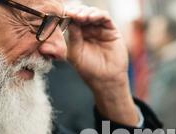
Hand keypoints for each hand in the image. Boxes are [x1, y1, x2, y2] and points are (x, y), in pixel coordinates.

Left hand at [65, 5, 137, 125]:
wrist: (105, 80)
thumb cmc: (89, 69)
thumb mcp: (76, 54)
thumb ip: (73, 38)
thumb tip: (70, 21)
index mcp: (78, 34)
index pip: (72, 20)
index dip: (68, 15)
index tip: (63, 14)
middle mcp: (89, 30)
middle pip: (82, 13)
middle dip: (76, 12)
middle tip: (72, 14)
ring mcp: (100, 29)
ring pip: (93, 13)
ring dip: (86, 12)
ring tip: (81, 17)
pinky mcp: (111, 30)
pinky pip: (105, 18)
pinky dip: (98, 14)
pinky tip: (91, 18)